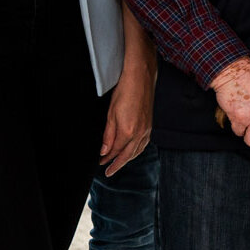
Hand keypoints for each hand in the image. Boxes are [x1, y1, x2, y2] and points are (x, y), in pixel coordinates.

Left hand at [100, 60, 154, 174]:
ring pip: (137, 151)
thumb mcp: (110, 114)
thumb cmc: (124, 92)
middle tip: (108, 172)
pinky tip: (132, 150)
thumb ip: (108, 135)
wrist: (141, 77)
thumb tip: (104, 151)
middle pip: (128, 155)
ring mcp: (147, 129)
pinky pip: (144, 143)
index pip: (116, 152)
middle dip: (117, 164)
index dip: (107, 159)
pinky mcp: (150, 124)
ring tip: (119, 163)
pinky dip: (136, 151)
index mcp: (128, 131)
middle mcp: (140, 133)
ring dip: (128, 159)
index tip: (100, 164)